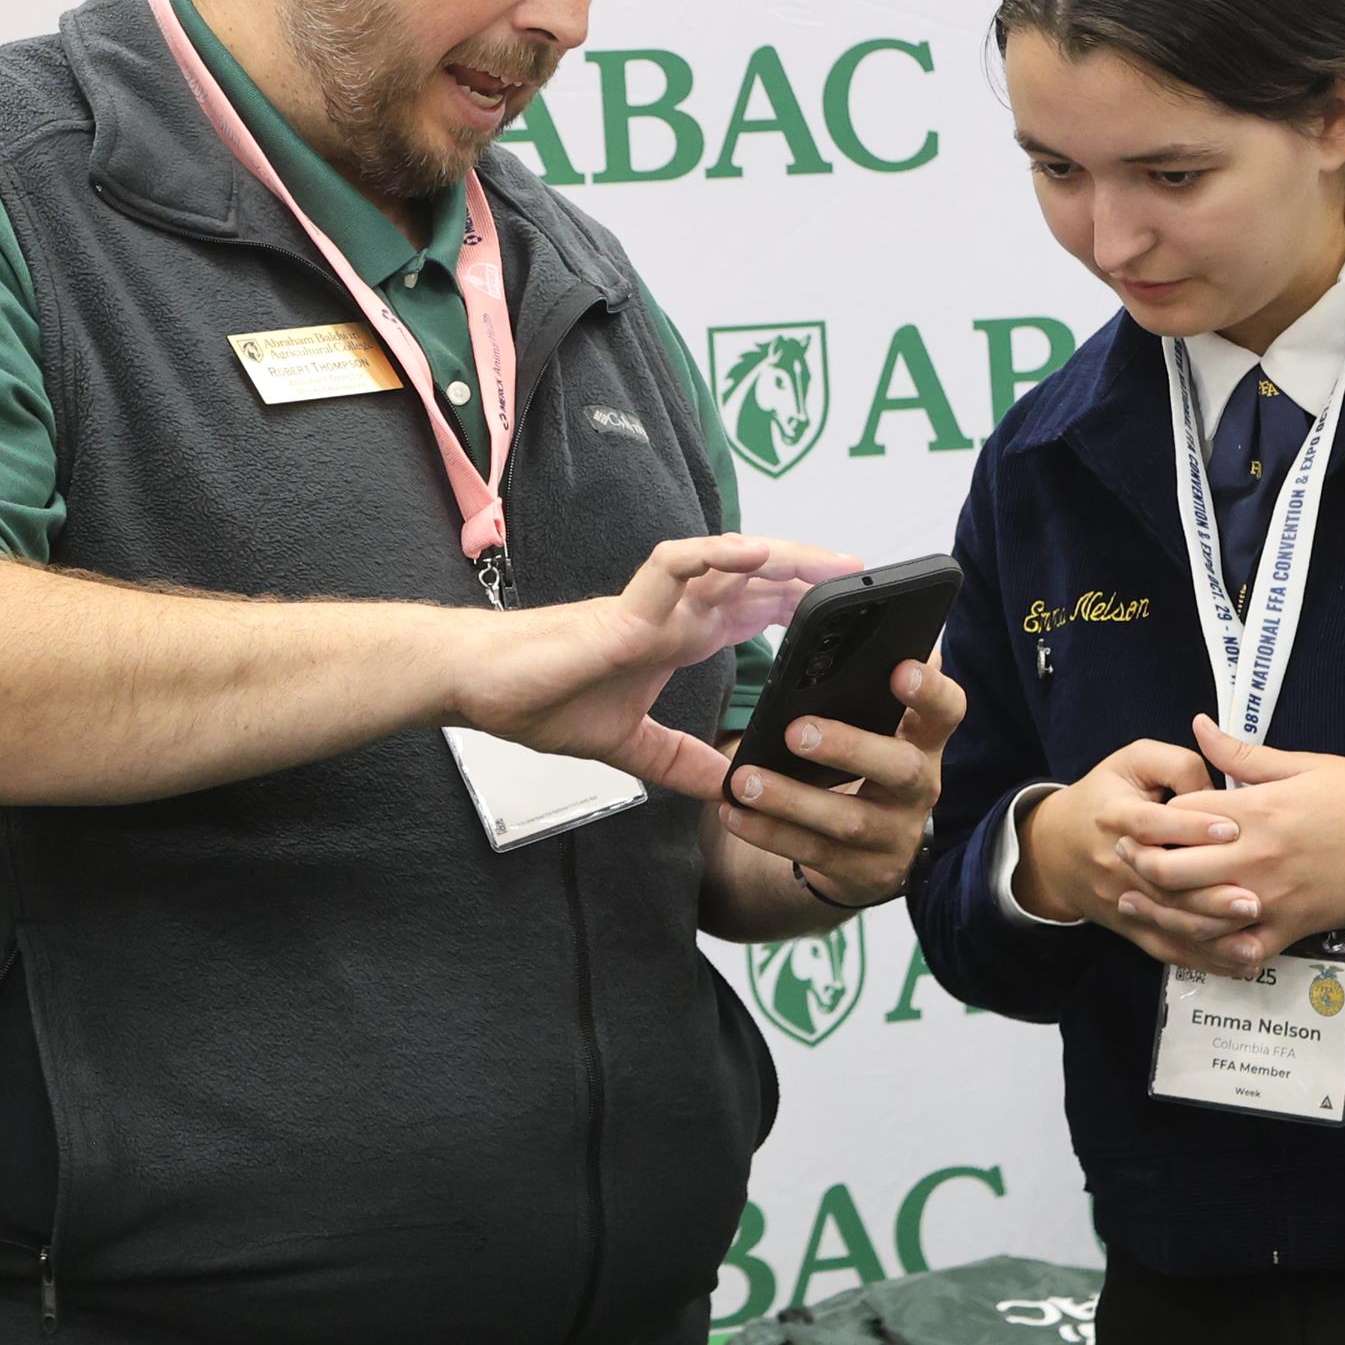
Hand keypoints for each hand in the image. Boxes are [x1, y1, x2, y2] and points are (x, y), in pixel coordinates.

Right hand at [454, 535, 856, 792]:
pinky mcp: (623, 609)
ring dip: (783, 559)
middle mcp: (671, 613)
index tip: (844, 618)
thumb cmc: (538, 701)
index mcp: (675, 637)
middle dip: (809, 578)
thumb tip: (724, 789)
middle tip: (863, 584)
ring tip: (832, 565)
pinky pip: (675, 566)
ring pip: (727, 563)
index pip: (751, 611)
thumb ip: (676, 761)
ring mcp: (650, 605)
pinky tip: (755, 555)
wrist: (480, 688)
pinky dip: (714, 555)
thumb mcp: (628, 746)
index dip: (796, 607)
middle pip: (754, 580)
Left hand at [720, 656, 964, 905]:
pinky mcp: (864, 873)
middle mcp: (921, 787)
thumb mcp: (878, 726)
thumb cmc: (865, 763)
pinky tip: (734, 812)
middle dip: (849, 748)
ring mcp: (895, 834)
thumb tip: (852, 624)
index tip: (901, 668)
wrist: (868, 852)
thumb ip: (868, 686)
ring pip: (849, 819)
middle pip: (902, 768)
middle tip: (797, 730)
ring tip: (745, 779)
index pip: (948, 710)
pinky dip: (769, 833)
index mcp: (925, 739)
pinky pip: (813, 854)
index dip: (931, 692)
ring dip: (792, 799)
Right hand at [1019, 739, 1264, 974]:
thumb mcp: (1134, 761)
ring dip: (1213, 931)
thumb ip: (1177, 766)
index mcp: (1114, 815)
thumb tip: (1217, 792)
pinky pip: (1168, 948)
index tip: (1233, 829)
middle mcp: (1116, 863)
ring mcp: (1123, 900)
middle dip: (1210, 894)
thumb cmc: (1106, 796)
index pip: (1150, 824)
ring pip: (1168, 922)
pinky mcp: (1131, 926)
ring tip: (1252, 928)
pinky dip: (1204, 958)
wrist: (1055, 848)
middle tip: (1253, 897)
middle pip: (1162, 885)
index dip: (1191, 827)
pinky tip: (1239, 959)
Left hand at [1148, 716, 1344, 971]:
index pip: (1180, 816)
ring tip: (1136, 900)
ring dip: (1161, 911)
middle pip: (1173, 869)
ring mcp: (1272, 898)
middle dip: (1141, 863)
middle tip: (1125, 857)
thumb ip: (1243, 752)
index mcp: (1257, 810)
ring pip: (1196, 917)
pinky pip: (1240, 950)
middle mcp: (1257, 857)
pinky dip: (1211, 950)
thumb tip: (1198, 724)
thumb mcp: (1305, 764)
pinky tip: (1190, 941)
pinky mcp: (1291, 928)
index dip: (1153, 816)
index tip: (1139, 815)